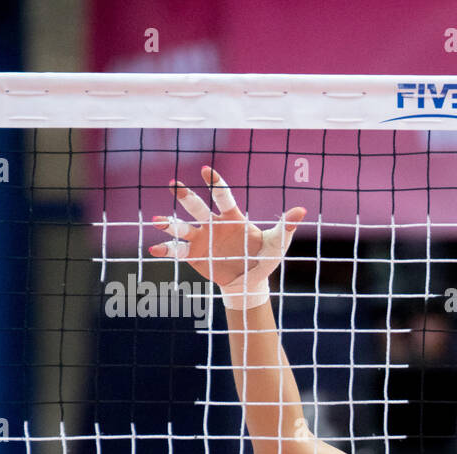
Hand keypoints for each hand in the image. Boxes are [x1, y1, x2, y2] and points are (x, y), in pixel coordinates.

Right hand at [148, 165, 306, 308]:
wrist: (250, 281)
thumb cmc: (264, 257)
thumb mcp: (278, 244)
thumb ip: (286, 226)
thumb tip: (302, 210)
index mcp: (233, 217)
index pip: (223, 197)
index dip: (216, 184)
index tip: (207, 170)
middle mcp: (213, 224)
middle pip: (197, 208)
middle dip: (185, 196)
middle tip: (173, 184)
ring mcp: (201, 239)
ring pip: (182, 227)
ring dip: (169, 223)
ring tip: (157, 220)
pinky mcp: (193, 255)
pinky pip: (177, 251)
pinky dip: (165, 250)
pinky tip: (154, 251)